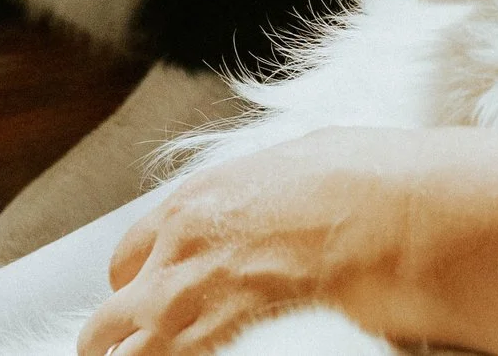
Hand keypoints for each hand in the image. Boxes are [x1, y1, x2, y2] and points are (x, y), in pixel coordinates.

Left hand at [79, 128, 425, 355]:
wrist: (388, 220)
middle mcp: (175, 257)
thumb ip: (261, 189)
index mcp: (192, 205)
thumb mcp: (297, 159)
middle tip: (138, 349)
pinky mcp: (211, 347)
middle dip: (121, 335)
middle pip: (109, 320)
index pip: (128, 260)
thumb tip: (275, 193)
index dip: (141, 284)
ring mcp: (187, 310)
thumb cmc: (361, 183)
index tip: (153, 298)